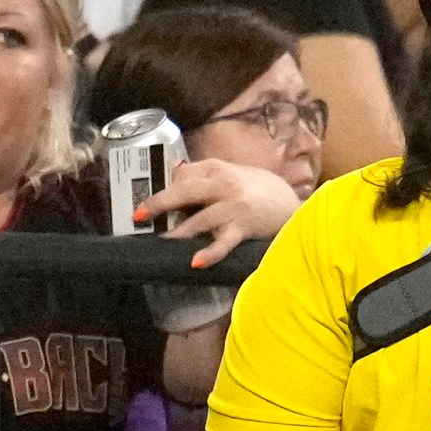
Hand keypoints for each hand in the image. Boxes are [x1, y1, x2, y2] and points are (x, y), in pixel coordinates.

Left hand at [134, 159, 301, 267]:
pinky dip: (209, 253)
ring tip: (160, 242)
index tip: (145, 201)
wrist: (292, 205)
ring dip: (177, 233)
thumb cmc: (257, 190)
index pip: (182, 175)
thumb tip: (172, 180)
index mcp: (216, 168)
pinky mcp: (242, 227)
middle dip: (159, 204)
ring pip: (198, 220)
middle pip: (184, 191)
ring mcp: (233, 207)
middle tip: (138, 216)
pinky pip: (223, 242)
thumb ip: (204, 178)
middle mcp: (223, 184)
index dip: (162, 187)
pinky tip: (196, 262)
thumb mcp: (230, 174)